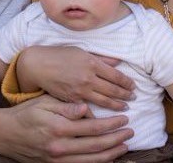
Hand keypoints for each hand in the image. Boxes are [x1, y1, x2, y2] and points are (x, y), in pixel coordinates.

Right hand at [0, 94, 132, 161]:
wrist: (4, 134)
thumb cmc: (25, 113)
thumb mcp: (44, 102)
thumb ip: (67, 106)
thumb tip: (87, 108)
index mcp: (59, 128)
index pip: (93, 127)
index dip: (112, 124)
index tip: (124, 118)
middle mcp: (59, 147)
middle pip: (96, 146)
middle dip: (116, 139)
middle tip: (131, 132)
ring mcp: (57, 160)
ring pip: (91, 160)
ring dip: (111, 154)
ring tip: (124, 146)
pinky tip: (107, 158)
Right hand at [18, 46, 134, 110]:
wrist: (38, 65)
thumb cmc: (60, 55)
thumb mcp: (82, 51)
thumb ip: (101, 58)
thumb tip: (118, 62)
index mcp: (92, 63)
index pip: (116, 75)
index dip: (127, 82)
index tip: (133, 86)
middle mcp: (88, 78)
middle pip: (113, 89)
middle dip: (125, 95)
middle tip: (133, 98)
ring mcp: (80, 91)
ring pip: (104, 101)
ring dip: (117, 105)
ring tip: (125, 108)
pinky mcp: (72, 100)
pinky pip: (88, 110)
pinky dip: (98, 116)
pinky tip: (106, 120)